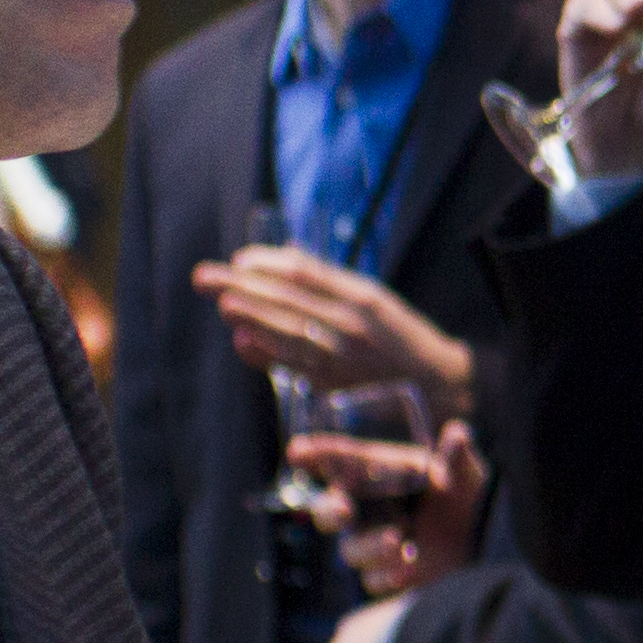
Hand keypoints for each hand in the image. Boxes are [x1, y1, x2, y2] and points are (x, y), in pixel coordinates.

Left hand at [193, 245, 469, 400]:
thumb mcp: (374, 298)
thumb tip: (283, 258)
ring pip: (288, 329)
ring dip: (251, 315)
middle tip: (204, 276)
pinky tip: (243, 340)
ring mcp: (342, 355)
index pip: (303, 272)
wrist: (438, 384)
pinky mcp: (335, 385)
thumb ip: (329, 281)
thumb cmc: (400, 338)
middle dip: (242, 285)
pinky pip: (294, 365)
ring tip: (221, 302)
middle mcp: (351, 322)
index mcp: (360, 295)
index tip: (238, 260)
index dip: (265, 263)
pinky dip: (267, 352)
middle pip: (288, 297)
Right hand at [319, 417, 487, 597]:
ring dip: (368, 546)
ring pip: (350, 549)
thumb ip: (458, 457)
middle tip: (344, 511)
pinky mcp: (389, 573)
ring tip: (396, 541)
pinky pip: (372, 580)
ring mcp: (376, 542)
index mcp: (383, 474)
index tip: (298, 451)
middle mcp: (372, 508)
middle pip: (330, 510)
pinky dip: (385, 575)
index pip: (343, 460)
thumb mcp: (468, 475)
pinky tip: (406, 571)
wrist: (488, 542)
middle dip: (328, 510)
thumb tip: (459, 433)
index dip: (317, 454)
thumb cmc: (472, 498)